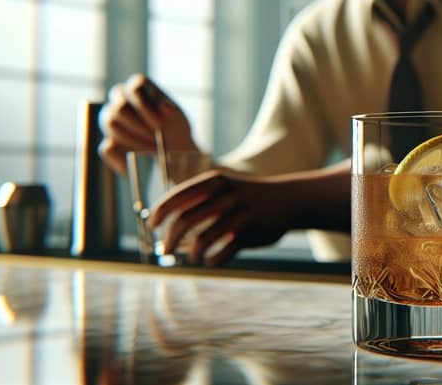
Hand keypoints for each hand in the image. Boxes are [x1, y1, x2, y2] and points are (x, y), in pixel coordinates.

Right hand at [98, 74, 198, 173]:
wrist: (173, 157)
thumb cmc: (175, 132)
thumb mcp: (179, 122)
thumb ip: (172, 113)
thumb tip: (163, 106)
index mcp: (140, 90)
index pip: (134, 87)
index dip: (144, 105)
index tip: (160, 124)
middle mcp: (121, 102)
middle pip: (118, 105)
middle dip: (137, 124)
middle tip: (155, 139)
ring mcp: (112, 123)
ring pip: (110, 123)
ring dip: (132, 139)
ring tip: (152, 150)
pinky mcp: (108, 145)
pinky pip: (107, 148)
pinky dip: (124, 155)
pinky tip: (141, 159)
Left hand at [147, 169, 293, 266]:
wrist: (289, 200)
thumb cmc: (247, 195)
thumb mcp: (224, 187)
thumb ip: (198, 198)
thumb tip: (162, 218)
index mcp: (215, 181)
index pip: (178, 197)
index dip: (161, 212)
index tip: (152, 225)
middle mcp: (225, 195)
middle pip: (185, 221)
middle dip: (170, 239)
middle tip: (165, 250)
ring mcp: (239, 214)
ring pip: (202, 240)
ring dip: (193, 253)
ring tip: (194, 257)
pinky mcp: (251, 232)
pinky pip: (223, 253)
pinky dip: (213, 260)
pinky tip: (211, 261)